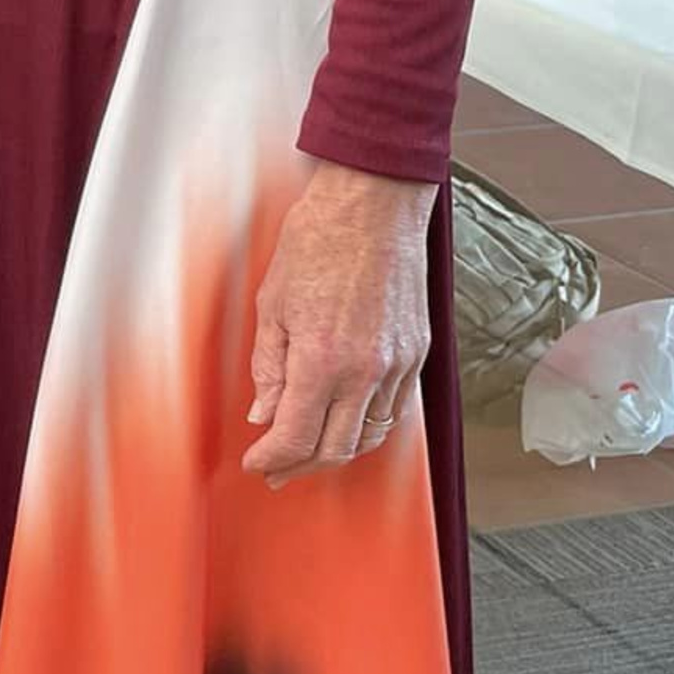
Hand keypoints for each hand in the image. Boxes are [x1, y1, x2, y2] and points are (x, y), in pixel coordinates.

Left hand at [243, 161, 434, 488]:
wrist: (372, 205)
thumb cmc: (319, 240)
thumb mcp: (272, 304)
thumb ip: (269, 367)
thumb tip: (265, 412)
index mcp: (321, 360)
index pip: (295, 437)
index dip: (272, 459)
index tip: (257, 463)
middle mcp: (365, 371)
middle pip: (335, 448)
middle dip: (300, 466)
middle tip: (276, 468)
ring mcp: (397, 365)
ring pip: (370, 436)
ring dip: (337, 452)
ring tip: (309, 452)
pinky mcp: (417, 353)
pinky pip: (395, 411)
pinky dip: (370, 428)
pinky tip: (349, 423)